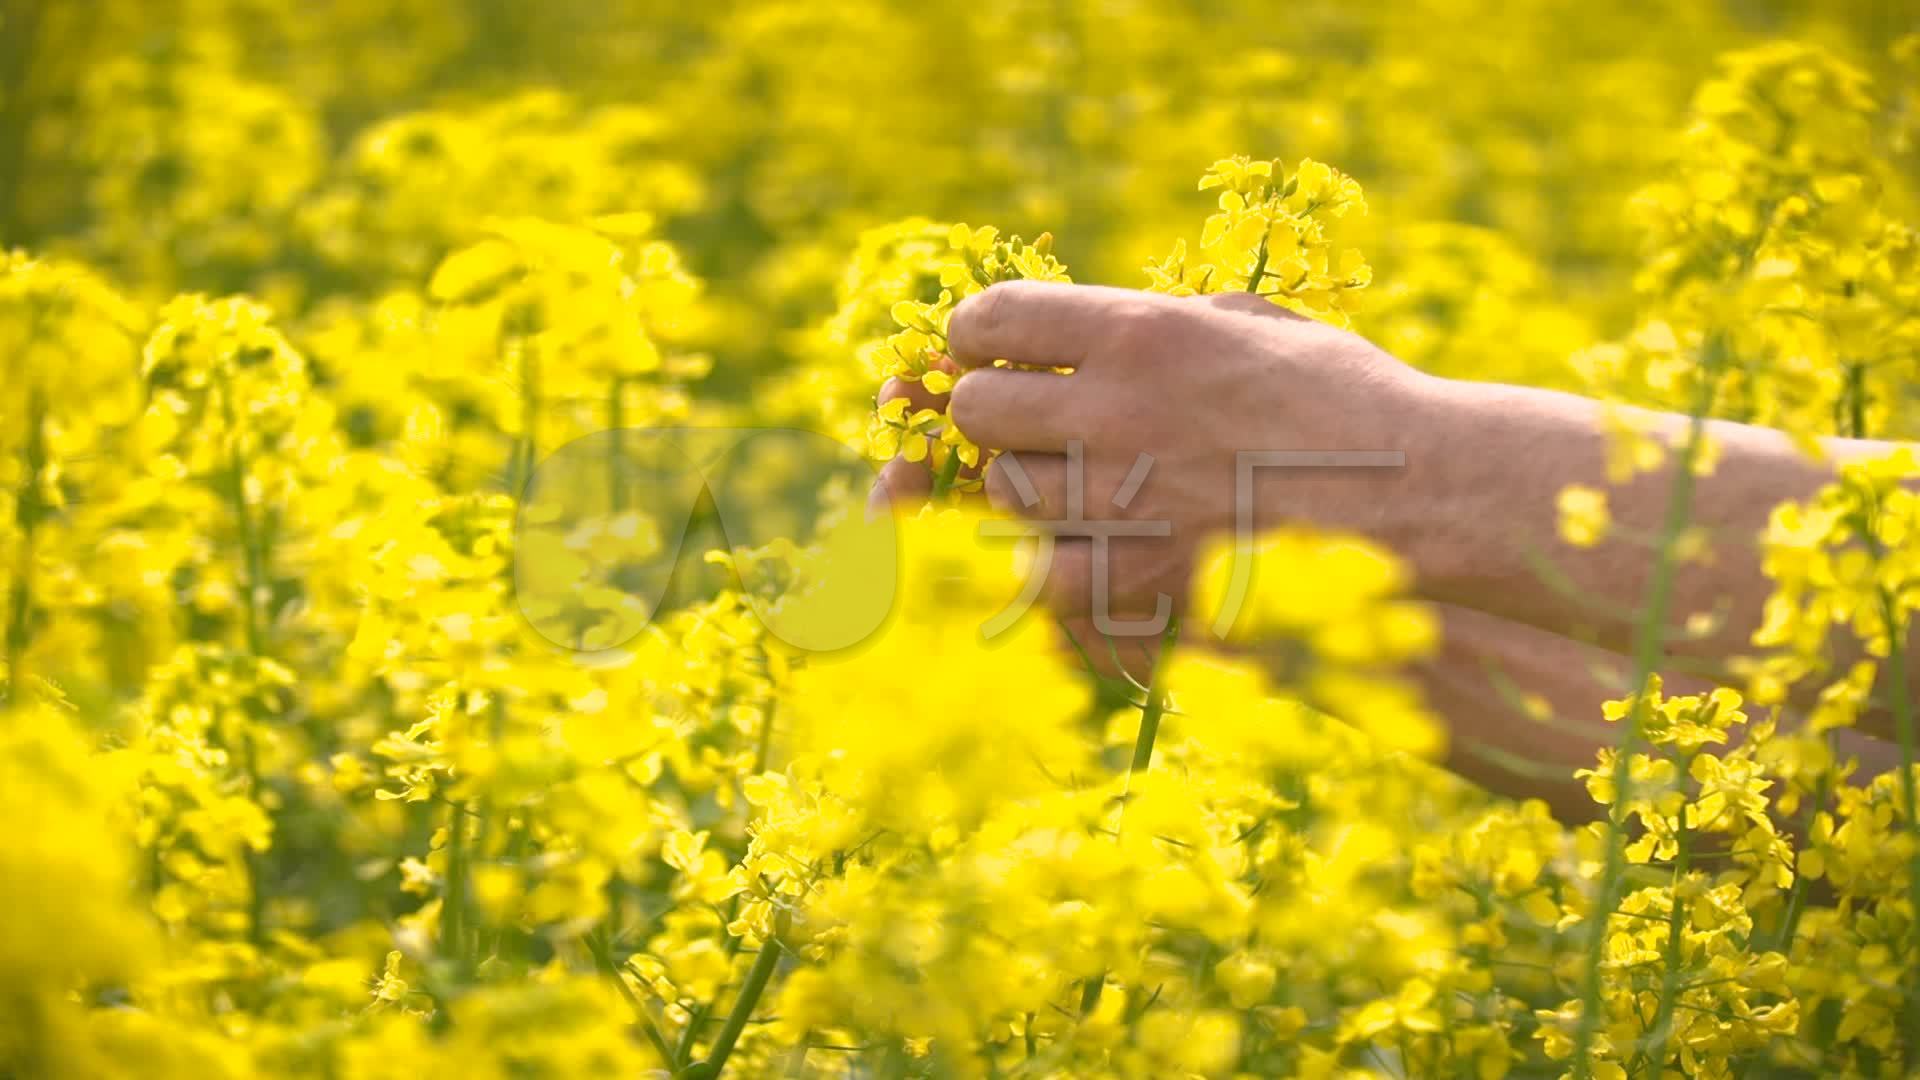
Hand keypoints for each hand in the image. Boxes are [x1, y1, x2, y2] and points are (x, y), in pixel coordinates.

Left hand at [872, 281, 1448, 637]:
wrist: (1420, 499)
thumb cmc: (1354, 405)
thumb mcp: (1262, 328)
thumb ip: (1171, 322)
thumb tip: (1110, 325)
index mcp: (1144, 330)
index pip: (995, 318)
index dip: (976, 334)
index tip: (986, 349)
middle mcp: (1115, 408)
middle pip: (978, 409)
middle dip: (994, 413)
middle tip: (1028, 426)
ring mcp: (1119, 498)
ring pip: (1004, 494)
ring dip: (1029, 491)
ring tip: (1080, 490)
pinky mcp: (1135, 577)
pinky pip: (1040, 575)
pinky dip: (1055, 565)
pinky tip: (1091, 554)